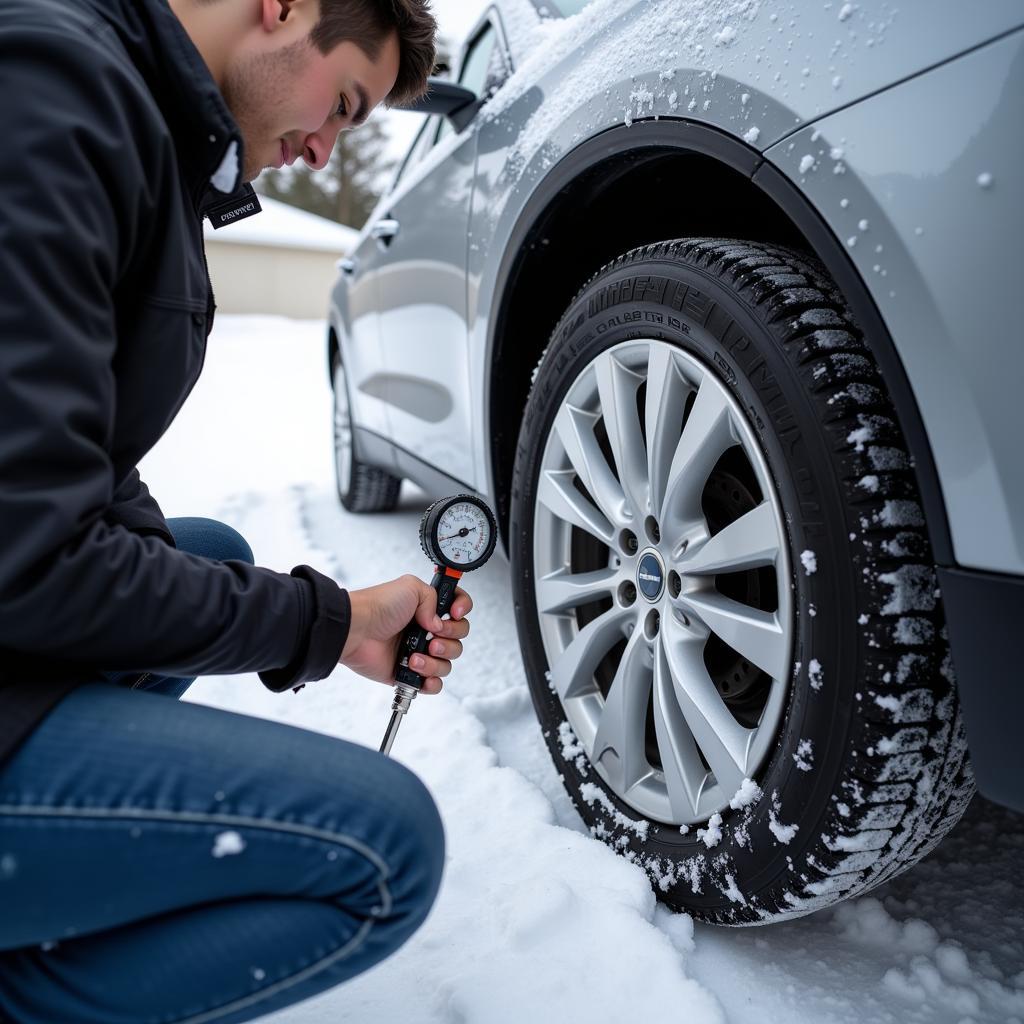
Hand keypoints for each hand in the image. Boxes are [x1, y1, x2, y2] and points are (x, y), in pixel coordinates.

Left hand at [340, 574, 472, 694]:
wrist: (357, 630)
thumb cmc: (378, 606)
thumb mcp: (411, 587)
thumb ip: (434, 597)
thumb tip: (438, 622)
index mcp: (428, 608)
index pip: (459, 607)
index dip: (463, 609)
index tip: (454, 613)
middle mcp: (426, 630)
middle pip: (458, 637)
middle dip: (450, 637)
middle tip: (432, 635)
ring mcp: (418, 652)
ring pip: (448, 663)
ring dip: (435, 661)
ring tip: (415, 656)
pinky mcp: (409, 673)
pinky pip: (434, 684)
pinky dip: (431, 681)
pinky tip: (417, 670)